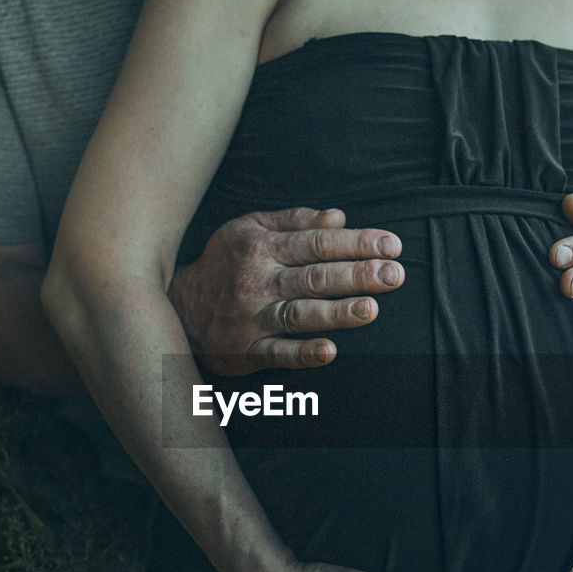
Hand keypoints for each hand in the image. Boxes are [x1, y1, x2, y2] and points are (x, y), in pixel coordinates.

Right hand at [168, 207, 403, 375]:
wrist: (178, 307)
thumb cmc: (225, 262)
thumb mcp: (251, 228)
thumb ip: (295, 221)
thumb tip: (339, 217)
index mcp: (263, 245)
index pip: (318, 242)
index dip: (357, 243)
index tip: (391, 246)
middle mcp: (258, 280)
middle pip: (315, 276)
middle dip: (357, 275)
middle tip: (395, 275)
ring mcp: (252, 317)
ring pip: (300, 314)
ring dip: (337, 312)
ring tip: (371, 309)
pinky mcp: (246, 350)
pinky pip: (277, 353)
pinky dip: (302, 354)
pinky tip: (329, 351)